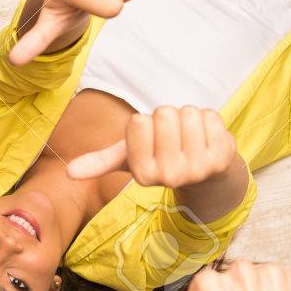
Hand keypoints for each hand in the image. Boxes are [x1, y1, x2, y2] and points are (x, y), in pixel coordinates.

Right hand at [67, 106, 236, 188]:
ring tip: (191, 137)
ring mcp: (197, 169)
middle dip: (169, 118)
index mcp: (142, 174)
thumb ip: (101, 161)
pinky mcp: (222, 159)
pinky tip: (208, 137)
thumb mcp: (130, 158)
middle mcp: (169, 176)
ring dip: (190, 118)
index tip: (152, 140)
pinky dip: (209, 120)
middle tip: (174, 137)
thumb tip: (68, 173)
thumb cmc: (162, 156)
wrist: (207, 173)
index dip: (146, 123)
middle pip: (163, 114)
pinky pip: (210, 117)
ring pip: (188, 113)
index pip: (138, 121)